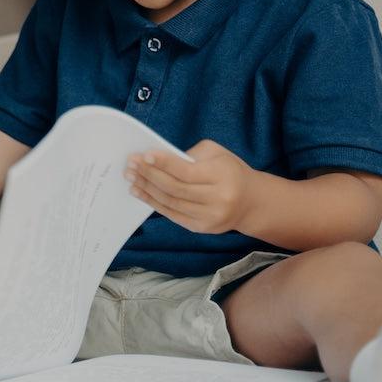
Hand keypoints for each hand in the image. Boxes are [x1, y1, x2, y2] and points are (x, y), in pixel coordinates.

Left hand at [124, 139, 257, 233]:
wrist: (250, 202)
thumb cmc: (230, 171)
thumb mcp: (217, 154)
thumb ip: (191, 154)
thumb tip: (160, 159)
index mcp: (222, 177)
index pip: (187, 172)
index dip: (164, 163)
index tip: (144, 155)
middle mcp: (217, 199)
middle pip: (176, 188)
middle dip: (150, 175)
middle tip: (131, 164)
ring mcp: (209, 217)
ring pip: (171, 203)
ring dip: (147, 189)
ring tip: (131, 177)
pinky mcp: (201, 228)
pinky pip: (172, 214)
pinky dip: (154, 203)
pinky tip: (141, 192)